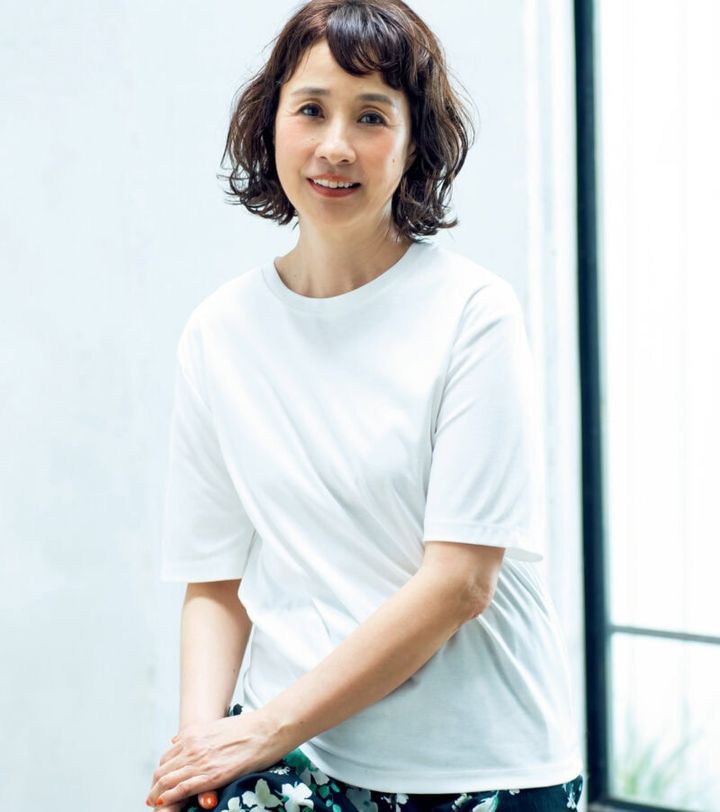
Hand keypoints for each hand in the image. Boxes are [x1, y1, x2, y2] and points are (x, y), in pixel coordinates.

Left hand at [145, 709, 284, 807]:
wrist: (267, 728)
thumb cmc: (247, 727)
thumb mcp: (215, 725)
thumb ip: (196, 735)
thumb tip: (176, 739)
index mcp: (194, 734)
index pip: (167, 756)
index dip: (162, 771)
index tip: (160, 780)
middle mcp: (193, 746)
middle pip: (163, 769)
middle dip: (156, 784)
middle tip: (153, 795)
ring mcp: (201, 761)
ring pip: (168, 780)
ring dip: (158, 793)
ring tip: (154, 802)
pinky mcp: (212, 775)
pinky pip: (182, 788)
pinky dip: (170, 796)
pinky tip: (163, 802)